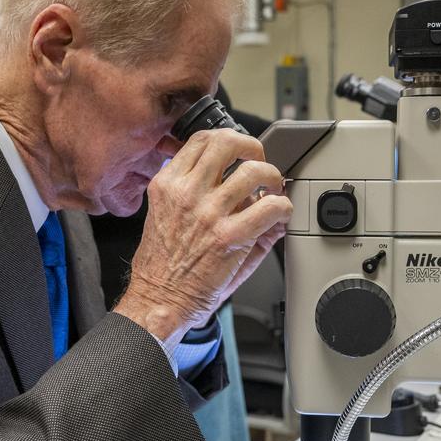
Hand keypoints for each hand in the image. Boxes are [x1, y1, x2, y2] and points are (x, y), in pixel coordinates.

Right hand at [114, 129, 291, 349]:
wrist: (157, 301)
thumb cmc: (161, 268)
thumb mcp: (165, 218)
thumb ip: (199, 196)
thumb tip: (232, 181)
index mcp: (167, 185)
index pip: (201, 140)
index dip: (228, 140)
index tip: (238, 152)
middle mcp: (186, 193)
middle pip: (227, 142)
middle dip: (252, 147)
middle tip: (259, 163)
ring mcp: (208, 213)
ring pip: (253, 171)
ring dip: (272, 178)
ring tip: (273, 191)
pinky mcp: (230, 236)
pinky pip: (270, 207)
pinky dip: (283, 208)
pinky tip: (279, 217)